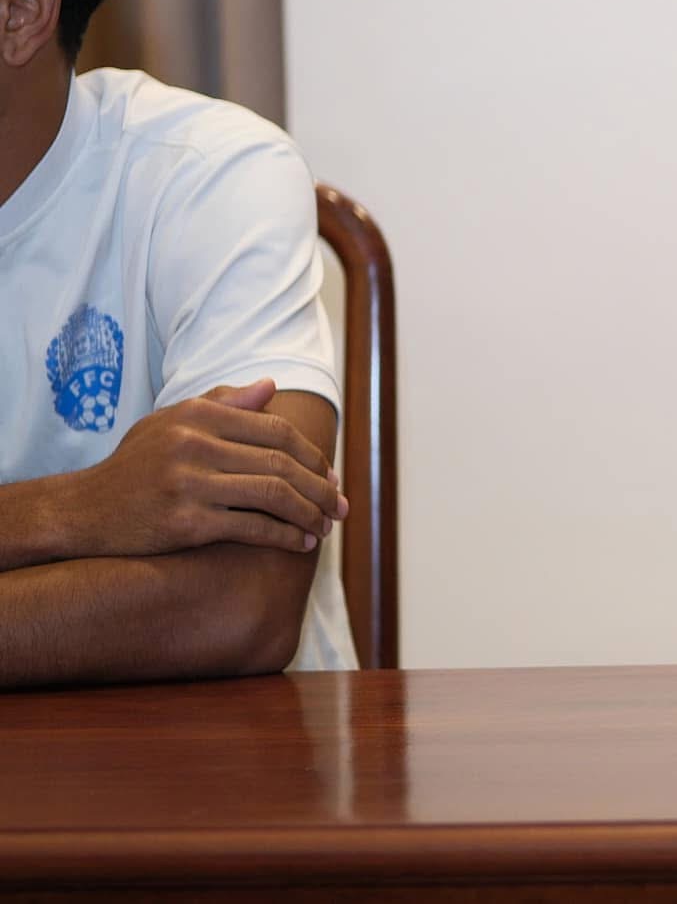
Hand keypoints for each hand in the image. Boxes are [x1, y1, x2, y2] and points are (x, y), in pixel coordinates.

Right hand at [60, 380, 346, 556]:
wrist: (82, 512)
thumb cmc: (134, 466)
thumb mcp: (170, 422)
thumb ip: (221, 402)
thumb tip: (271, 386)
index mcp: (198, 415)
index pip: (276, 430)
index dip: (312, 454)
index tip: (331, 475)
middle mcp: (194, 444)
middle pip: (281, 462)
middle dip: (321, 487)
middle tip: (341, 506)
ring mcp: (189, 483)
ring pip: (273, 495)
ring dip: (309, 513)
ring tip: (325, 528)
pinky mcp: (184, 522)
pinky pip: (251, 527)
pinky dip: (283, 536)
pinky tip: (300, 543)